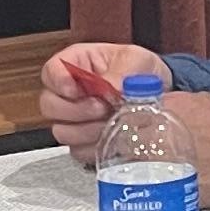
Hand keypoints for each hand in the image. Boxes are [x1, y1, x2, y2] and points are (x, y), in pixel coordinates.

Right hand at [39, 39, 153, 169]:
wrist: (160, 95)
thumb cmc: (142, 70)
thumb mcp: (137, 60)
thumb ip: (122, 71)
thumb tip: (111, 87)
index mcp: (77, 64)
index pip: (51, 71)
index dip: (59, 82)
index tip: (76, 90)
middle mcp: (69, 92)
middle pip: (49, 104)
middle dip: (76, 110)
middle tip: (102, 108)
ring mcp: (73, 119)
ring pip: (61, 130)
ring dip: (87, 130)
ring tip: (111, 122)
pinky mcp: (83, 141)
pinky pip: (77, 150)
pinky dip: (94, 147)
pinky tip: (111, 138)